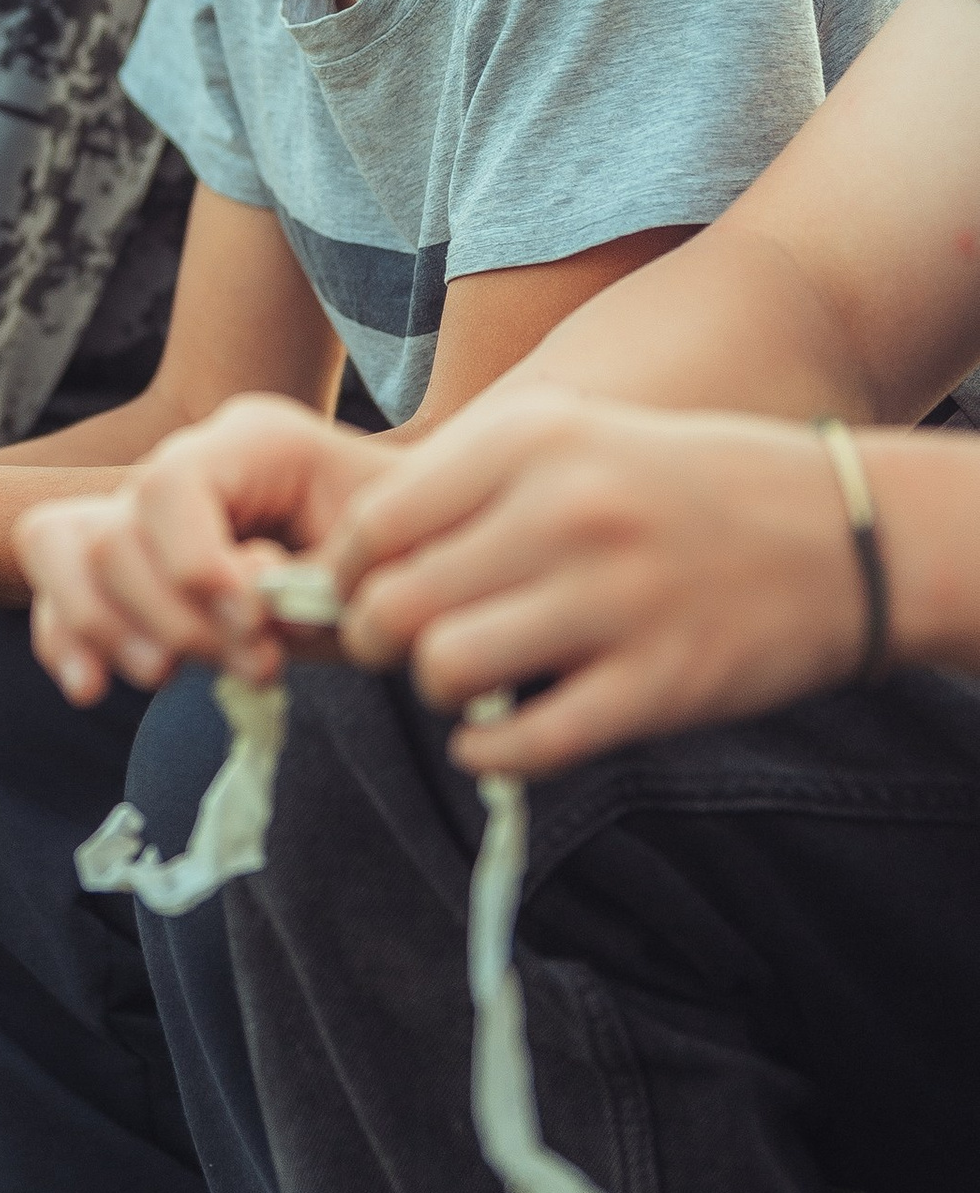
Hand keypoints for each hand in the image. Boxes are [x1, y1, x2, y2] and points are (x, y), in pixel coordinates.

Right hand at [15, 397, 390, 704]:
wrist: (404, 564)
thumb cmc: (401, 554)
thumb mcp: (381, 564)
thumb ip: (315, 585)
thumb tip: (249, 613)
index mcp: (254, 439)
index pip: (173, 484)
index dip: (194, 563)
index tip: (255, 625)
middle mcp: (186, 464)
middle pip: (119, 531)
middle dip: (175, 618)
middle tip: (258, 666)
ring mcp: (146, 512)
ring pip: (71, 552)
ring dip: (116, 631)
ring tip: (177, 676)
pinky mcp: (125, 566)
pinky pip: (58, 589)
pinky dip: (66, 641)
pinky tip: (91, 689)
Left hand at [324, 390, 868, 778]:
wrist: (846, 535)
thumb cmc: (678, 488)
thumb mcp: (573, 440)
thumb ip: (467, 487)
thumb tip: (349, 560)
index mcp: (533, 441)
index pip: (373, 524)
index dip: (345, 575)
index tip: (362, 592)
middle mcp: (567, 512)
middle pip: (395, 606)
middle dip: (381, 642)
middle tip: (409, 647)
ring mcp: (617, 601)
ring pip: (446, 671)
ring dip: (440, 692)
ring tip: (471, 682)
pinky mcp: (660, 684)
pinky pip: (526, 742)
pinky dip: (490, 752)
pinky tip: (498, 736)